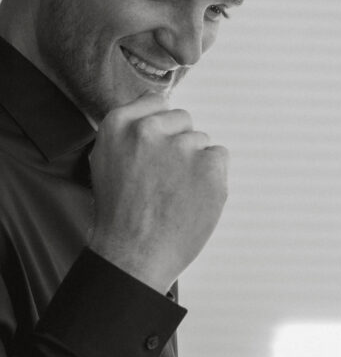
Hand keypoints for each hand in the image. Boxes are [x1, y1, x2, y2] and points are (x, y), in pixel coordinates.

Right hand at [89, 95, 227, 292]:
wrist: (134, 255)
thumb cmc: (121, 216)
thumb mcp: (105, 162)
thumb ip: (129, 131)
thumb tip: (155, 108)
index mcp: (119, 126)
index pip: (156, 101)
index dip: (162, 126)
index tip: (160, 146)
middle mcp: (149, 130)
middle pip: (183, 119)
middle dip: (179, 144)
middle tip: (166, 179)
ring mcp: (181, 147)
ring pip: (202, 141)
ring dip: (195, 164)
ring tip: (176, 194)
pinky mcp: (208, 166)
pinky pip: (220, 156)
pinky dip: (213, 177)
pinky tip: (193, 197)